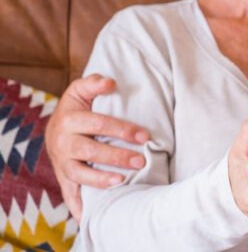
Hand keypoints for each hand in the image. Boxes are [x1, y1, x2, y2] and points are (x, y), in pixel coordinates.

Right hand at [45, 74, 149, 220]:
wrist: (54, 127)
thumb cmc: (77, 107)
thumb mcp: (80, 90)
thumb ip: (94, 83)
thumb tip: (110, 81)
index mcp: (69, 119)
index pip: (98, 124)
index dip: (122, 130)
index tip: (144, 136)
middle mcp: (63, 142)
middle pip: (90, 151)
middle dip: (117, 156)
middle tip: (141, 161)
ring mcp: (62, 162)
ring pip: (79, 174)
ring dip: (100, 179)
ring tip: (122, 181)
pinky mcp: (63, 178)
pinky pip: (70, 194)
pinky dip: (80, 205)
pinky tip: (93, 214)